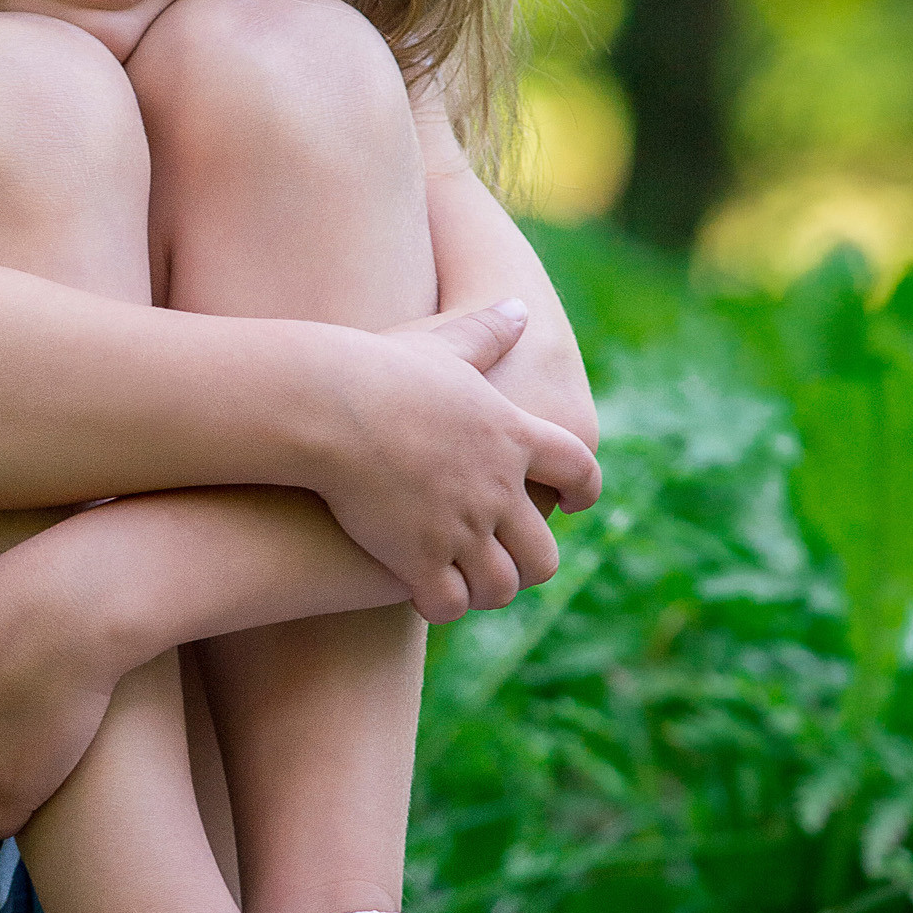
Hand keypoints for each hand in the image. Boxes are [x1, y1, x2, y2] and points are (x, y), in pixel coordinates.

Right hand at [321, 299, 601, 624]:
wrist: (329, 406)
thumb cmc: (378, 369)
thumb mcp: (442, 344)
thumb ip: (485, 332)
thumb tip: (520, 307)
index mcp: (513, 436)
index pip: (579, 471)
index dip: (583, 491)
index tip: (573, 504)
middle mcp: (498, 489)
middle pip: (543, 553)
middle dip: (531, 565)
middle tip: (512, 565)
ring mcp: (462, 528)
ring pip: (500, 586)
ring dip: (489, 591)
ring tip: (470, 586)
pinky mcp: (419, 559)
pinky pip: (449, 604)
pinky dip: (444, 606)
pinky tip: (425, 595)